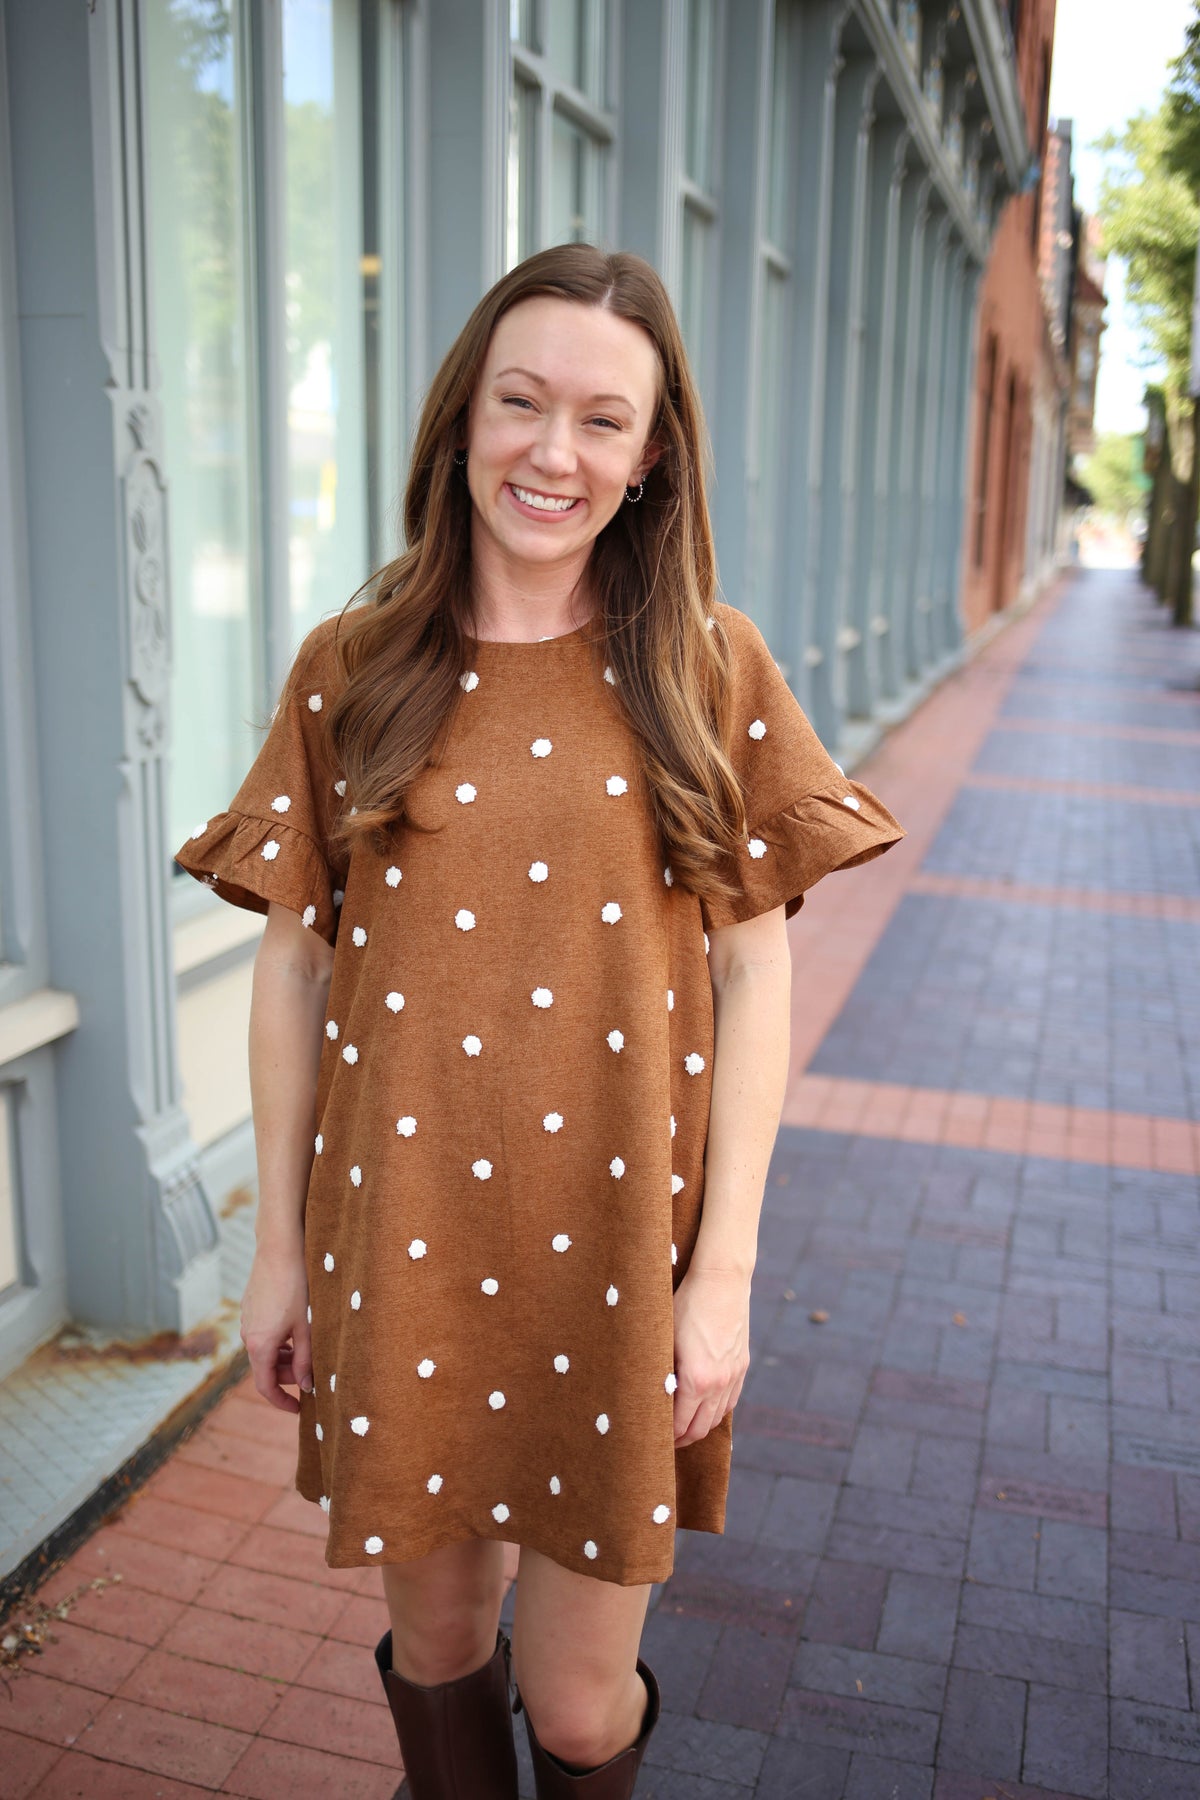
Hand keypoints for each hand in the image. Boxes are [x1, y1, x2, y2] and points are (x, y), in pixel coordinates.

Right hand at [241, 1241, 311, 1413]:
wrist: (279, 1249)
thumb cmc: (296, 1287)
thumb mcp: (307, 1327)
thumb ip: (307, 1360)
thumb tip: (307, 1386)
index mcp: (259, 1346)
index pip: (266, 1386)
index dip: (281, 1402)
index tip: (298, 1409)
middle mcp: (247, 1337)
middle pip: (267, 1368)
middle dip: (289, 1375)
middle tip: (314, 1372)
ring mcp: (247, 1322)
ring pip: (266, 1351)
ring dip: (285, 1357)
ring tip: (309, 1349)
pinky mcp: (250, 1309)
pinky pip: (263, 1335)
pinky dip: (279, 1341)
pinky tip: (297, 1329)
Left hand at [670, 1267, 750, 1447]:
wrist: (721, 1280)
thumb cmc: (686, 1304)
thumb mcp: (664, 1337)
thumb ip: (662, 1372)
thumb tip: (650, 1396)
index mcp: (696, 1380)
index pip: (680, 1424)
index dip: (666, 1436)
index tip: (653, 1438)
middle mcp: (719, 1383)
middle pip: (700, 1428)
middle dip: (682, 1439)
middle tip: (666, 1441)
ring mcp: (733, 1375)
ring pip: (717, 1417)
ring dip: (700, 1426)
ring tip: (683, 1426)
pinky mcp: (742, 1365)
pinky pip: (730, 1401)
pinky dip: (716, 1411)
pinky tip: (705, 1408)